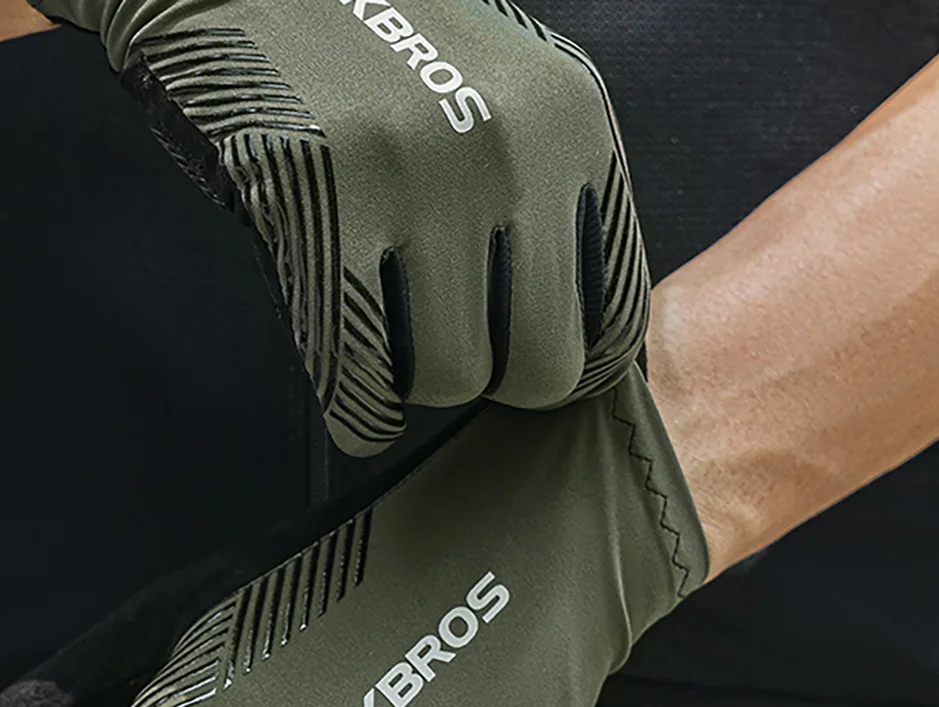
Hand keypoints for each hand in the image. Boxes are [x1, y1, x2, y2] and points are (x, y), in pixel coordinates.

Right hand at [32, 0, 649, 452]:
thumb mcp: (502, 106)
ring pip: (451, 379)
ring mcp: (418, 174)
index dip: (558, 362)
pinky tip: (352, 397)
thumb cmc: (377, 64)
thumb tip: (569, 346)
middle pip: (540, 367)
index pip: (613, 318)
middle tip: (443, 353)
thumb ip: (550, 205)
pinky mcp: (324, 202)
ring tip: (387, 345)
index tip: (511, 360)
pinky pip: (362, 372)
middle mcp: (512, 148)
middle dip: (490, 380)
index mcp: (572, 127)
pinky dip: (359, 410)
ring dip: (413, 388)